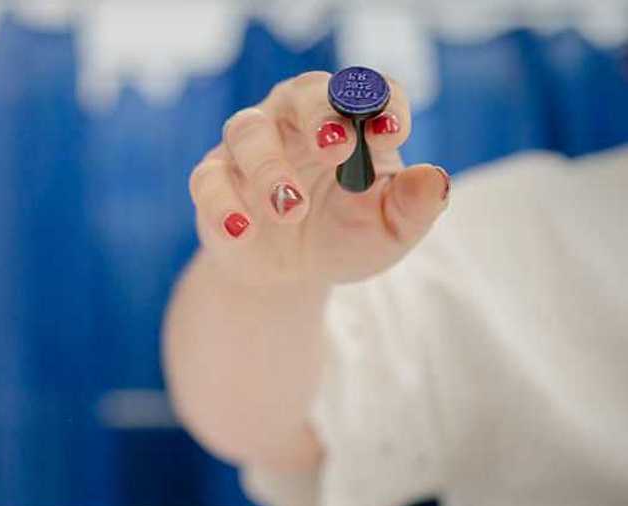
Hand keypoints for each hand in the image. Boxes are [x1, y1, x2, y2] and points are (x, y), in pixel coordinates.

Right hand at [188, 71, 448, 288]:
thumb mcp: (388, 230)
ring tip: (291, 209)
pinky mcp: (213, 180)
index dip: (380, 103)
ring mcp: (250, 148)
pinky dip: (223, 203)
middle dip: (319, 114)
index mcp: (349, 120)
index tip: (392, 133)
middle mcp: (296, 121)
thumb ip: (414, 206)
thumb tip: (435, 179)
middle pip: (302, 92)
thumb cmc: (344, 237)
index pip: (368, 92)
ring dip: (270, 168)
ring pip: (248, 131)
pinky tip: (244, 230)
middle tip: (337, 148)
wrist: (288, 276)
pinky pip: (208, 180)